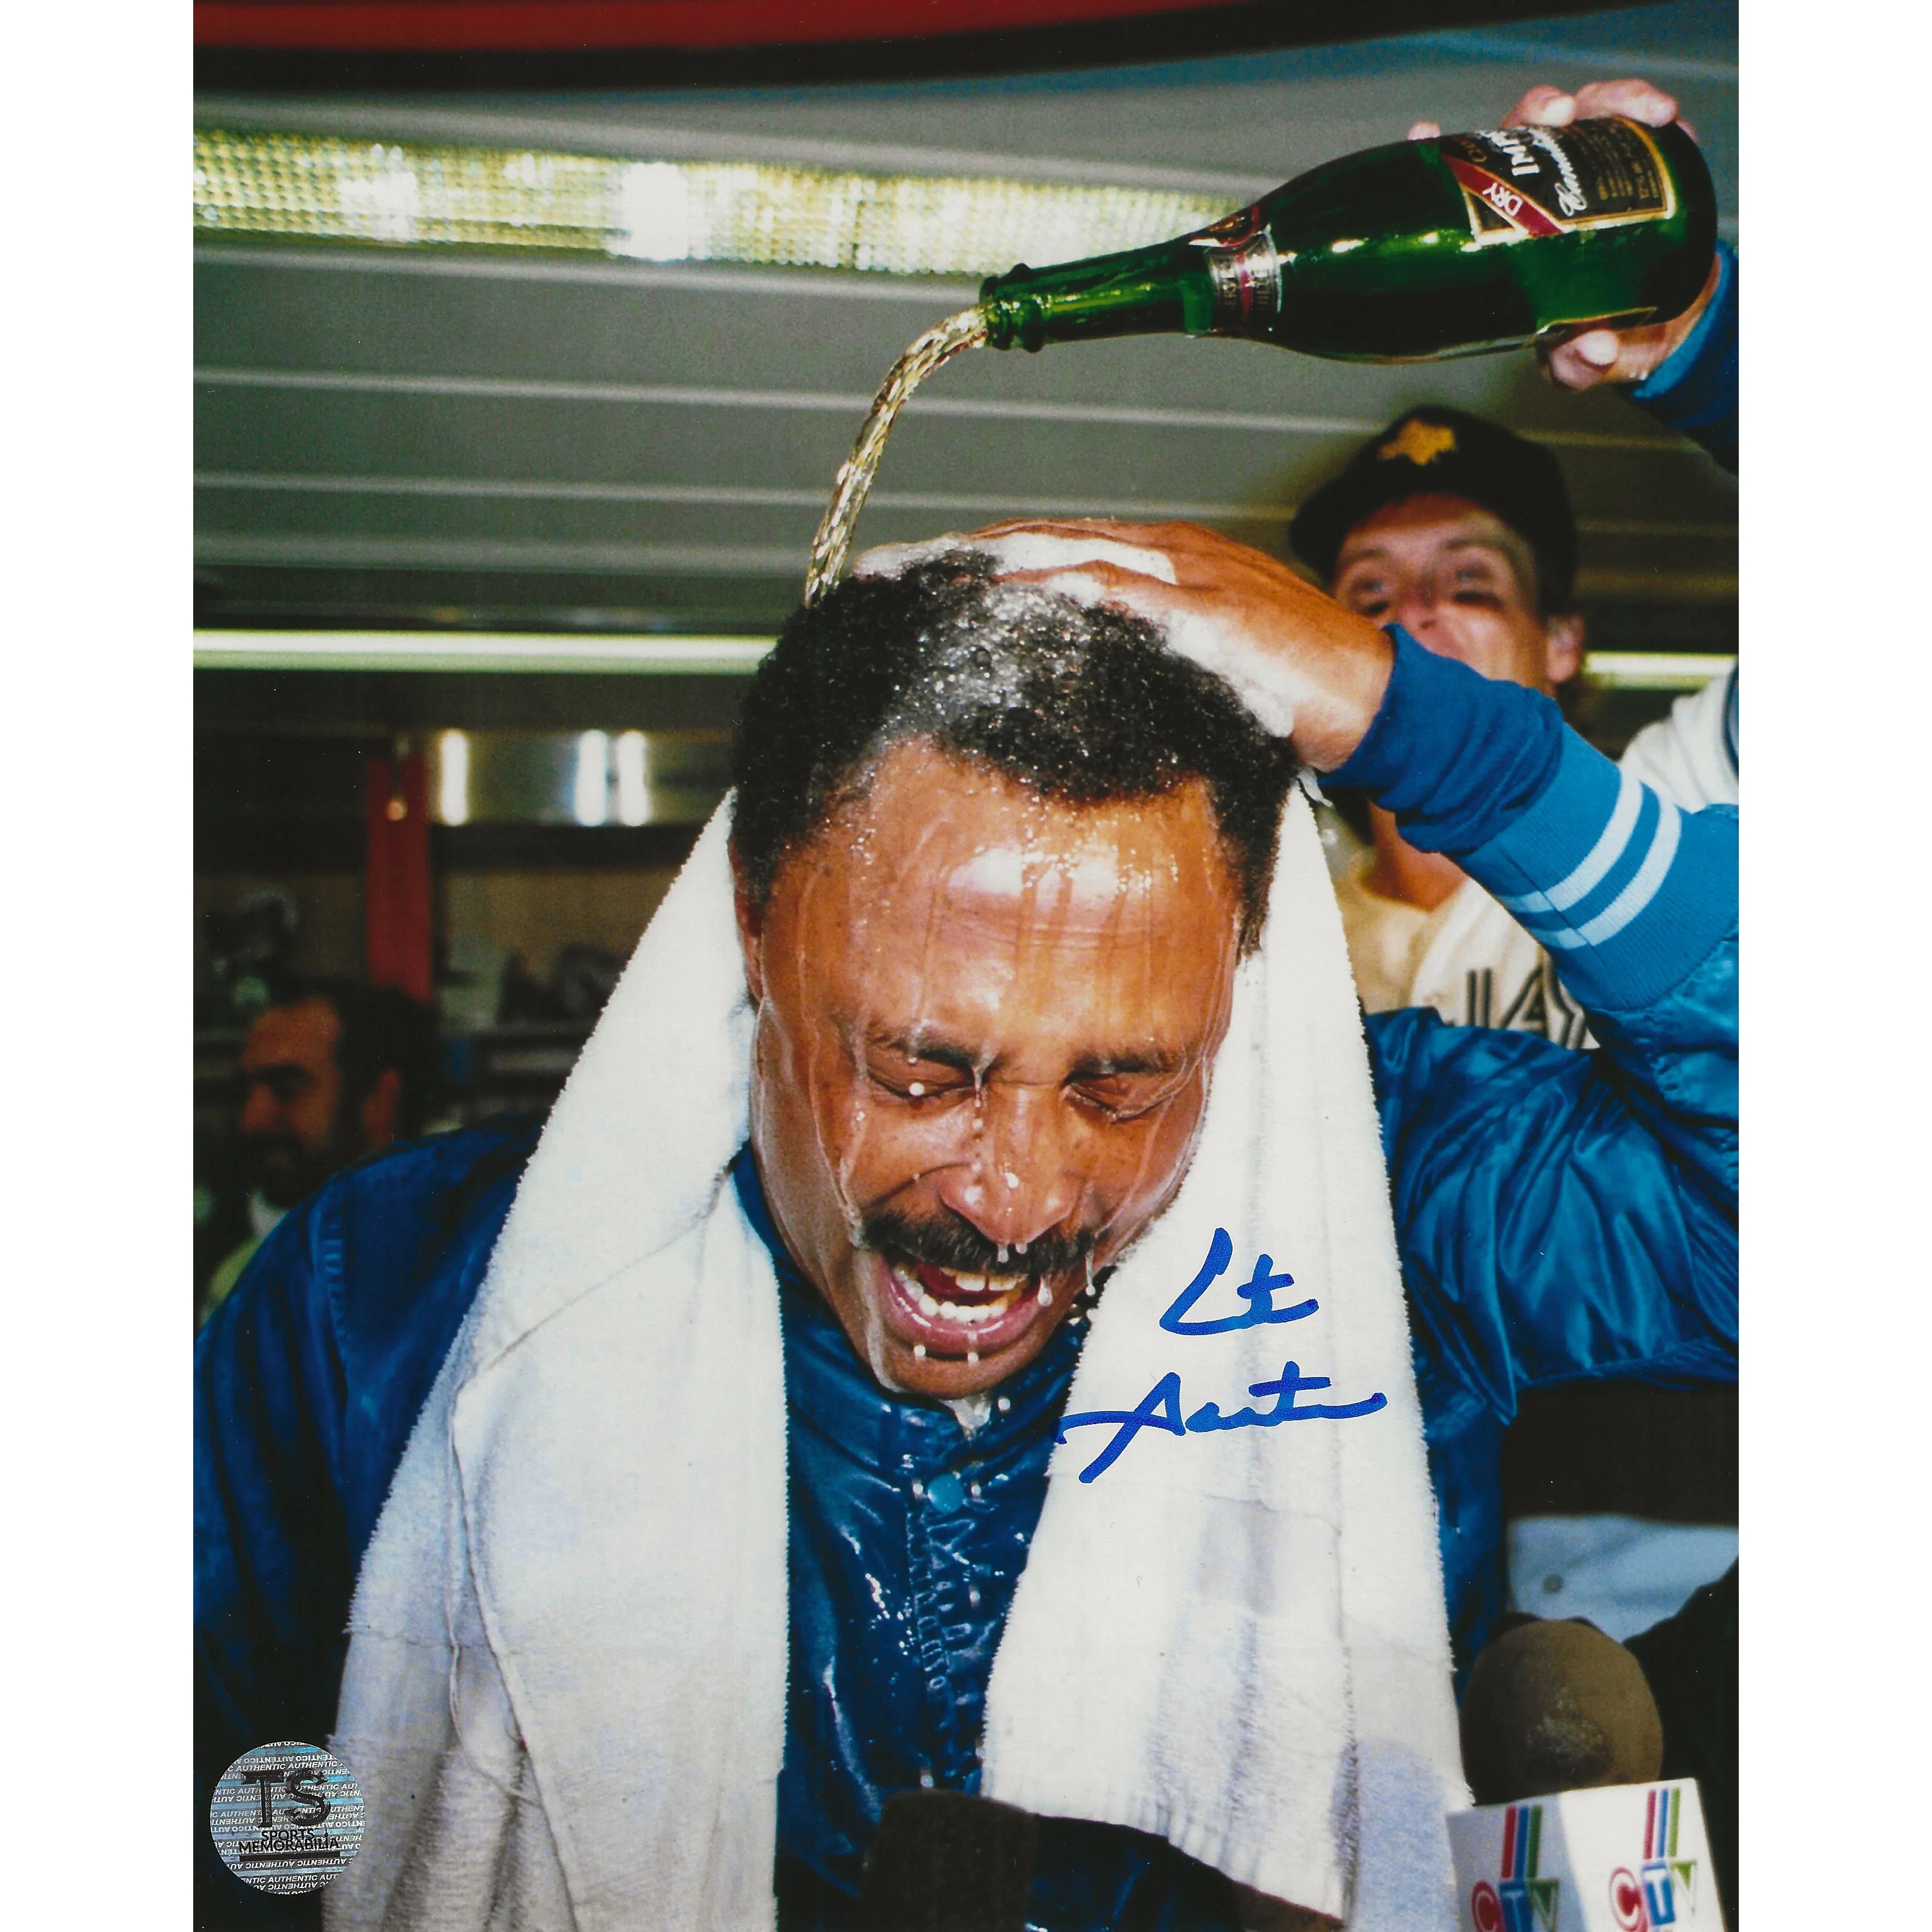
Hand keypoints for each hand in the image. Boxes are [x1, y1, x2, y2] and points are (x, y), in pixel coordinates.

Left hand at [959, 519, 1393, 770]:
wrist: (1377, 700)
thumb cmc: (1299, 688)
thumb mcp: (1212, 657)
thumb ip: (1157, 649)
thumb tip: (1097, 669)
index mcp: (1180, 558)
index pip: (1075, 541)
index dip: (1007, 549)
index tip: (948, 566)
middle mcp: (1182, 553)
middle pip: (1064, 536)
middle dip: (987, 547)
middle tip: (917, 563)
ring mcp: (1198, 578)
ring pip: (1082, 551)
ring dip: (1008, 561)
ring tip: (946, 575)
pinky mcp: (1211, 615)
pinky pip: (1123, 590)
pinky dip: (1065, 587)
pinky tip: (1015, 596)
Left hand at [1408, 77, 1718, 390]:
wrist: (1669, 325)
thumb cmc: (1603, 341)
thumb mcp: (1580, 365)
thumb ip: (1579, 365)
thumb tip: (1595, 350)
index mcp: (1509, 236)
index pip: (1465, 187)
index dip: (1439, 155)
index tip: (1426, 134)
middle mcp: (1541, 194)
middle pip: (1523, 135)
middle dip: (1534, 114)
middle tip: (1557, 114)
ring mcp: (1589, 172)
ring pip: (1582, 115)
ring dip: (1602, 101)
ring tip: (1632, 111)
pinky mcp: (1638, 162)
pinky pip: (1637, 124)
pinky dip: (1647, 111)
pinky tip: (1661, 115)